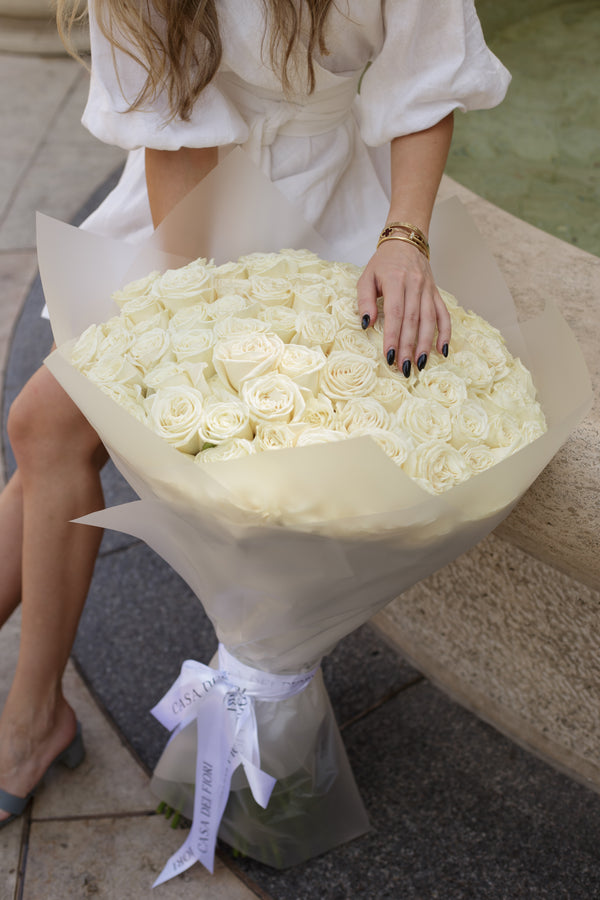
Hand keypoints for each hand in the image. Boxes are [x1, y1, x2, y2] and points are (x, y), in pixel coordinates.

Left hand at [357, 239, 450, 376]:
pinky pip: (444, 314)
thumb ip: (365, 300)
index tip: (389, 356)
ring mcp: (428, 290)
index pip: (395, 313)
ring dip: (425, 344)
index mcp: (395, 280)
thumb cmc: (383, 263)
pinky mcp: (436, 293)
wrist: (406, 242)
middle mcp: (414, 285)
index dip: (392, 336)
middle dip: (408, 346)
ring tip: (420, 364)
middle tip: (404, 367)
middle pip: (413, 320)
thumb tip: (367, 324)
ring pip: (429, 320)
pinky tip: (442, 350)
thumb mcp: (366, 277)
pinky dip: (445, 333)